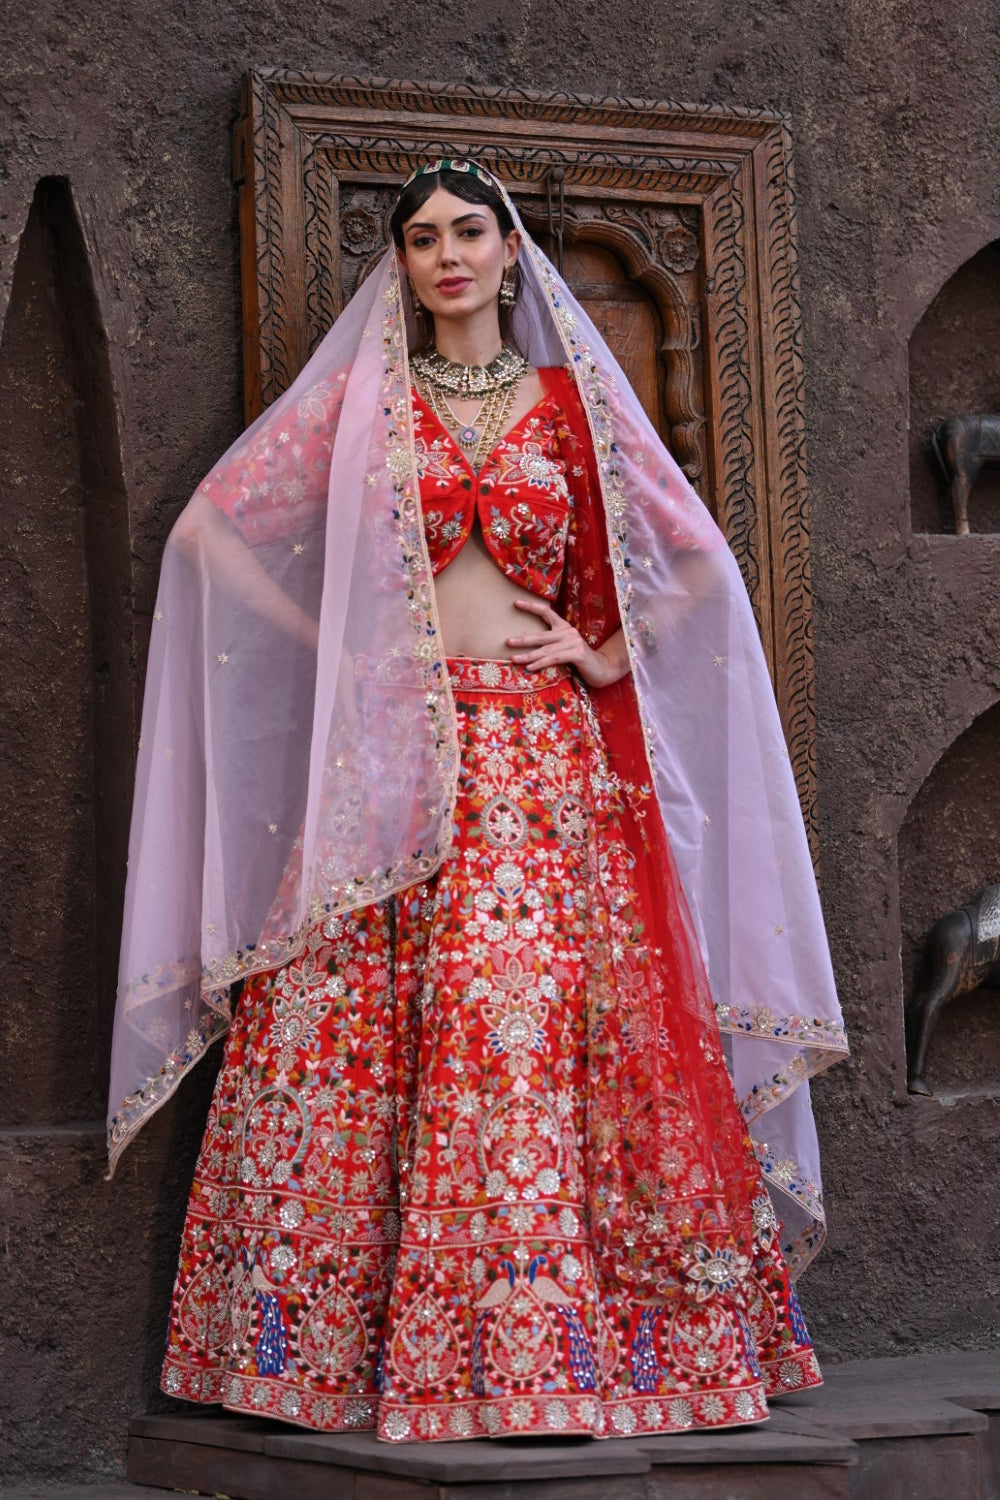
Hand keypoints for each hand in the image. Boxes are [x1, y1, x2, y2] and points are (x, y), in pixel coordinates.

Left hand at [506, 599, 629, 687]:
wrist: (602, 669)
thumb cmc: (579, 660)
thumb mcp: (564, 648)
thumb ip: (550, 645)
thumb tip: (526, 646)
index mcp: (564, 627)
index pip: (546, 612)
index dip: (531, 606)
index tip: (515, 603)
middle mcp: (568, 632)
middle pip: (541, 635)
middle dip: (523, 639)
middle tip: (508, 642)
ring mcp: (573, 642)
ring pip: (546, 649)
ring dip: (528, 656)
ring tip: (514, 659)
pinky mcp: (577, 654)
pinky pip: (555, 659)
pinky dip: (541, 663)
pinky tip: (530, 668)